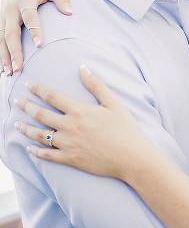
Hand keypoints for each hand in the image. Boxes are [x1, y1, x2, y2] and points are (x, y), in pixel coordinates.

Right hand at [0, 0, 71, 75]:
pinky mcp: (0, 20)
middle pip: (11, 32)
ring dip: (4, 56)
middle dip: (14, 51)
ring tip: (9, 73)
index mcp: (24, 0)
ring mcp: (3, 16)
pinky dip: (0, 53)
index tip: (40, 45)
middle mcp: (10, 9)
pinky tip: (4, 68)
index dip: (34, 30)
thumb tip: (70, 12)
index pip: (29, 17)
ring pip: (0, 39)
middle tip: (19, 68)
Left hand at [13, 65, 151, 181]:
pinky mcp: (70, 159)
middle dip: (26, 106)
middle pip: (41, 114)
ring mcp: (68, 144)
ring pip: (40, 135)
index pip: (52, 96)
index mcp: (80, 111)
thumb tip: (83, 68)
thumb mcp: (114, 103)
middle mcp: (70, 127)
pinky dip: (36, 151)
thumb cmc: (126, 129)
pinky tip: (30, 148)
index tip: (28, 84)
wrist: (132, 158)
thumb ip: (97, 85)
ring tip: (17, 124)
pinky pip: (47, 155)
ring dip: (26, 128)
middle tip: (16, 101)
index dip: (38, 89)